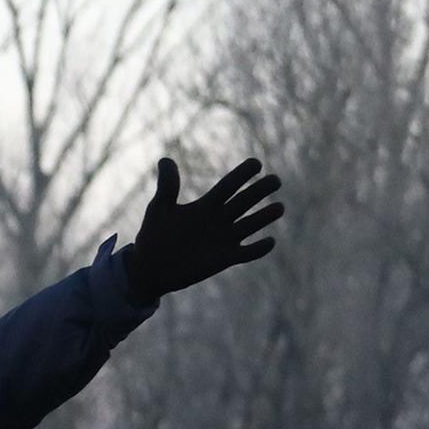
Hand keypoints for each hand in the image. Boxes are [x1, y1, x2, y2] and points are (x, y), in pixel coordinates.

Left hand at [120, 155, 282, 300]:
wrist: (150, 269)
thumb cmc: (153, 236)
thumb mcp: (159, 209)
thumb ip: (167, 186)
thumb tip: (165, 160)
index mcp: (206, 205)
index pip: (229, 185)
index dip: (242, 174)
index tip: (256, 164)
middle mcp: (219, 219)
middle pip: (246, 201)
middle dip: (261, 190)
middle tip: (275, 181)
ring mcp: (224, 239)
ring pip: (251, 224)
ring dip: (265, 217)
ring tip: (279, 208)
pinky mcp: (225, 259)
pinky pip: (247, 253)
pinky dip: (259, 249)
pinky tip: (270, 242)